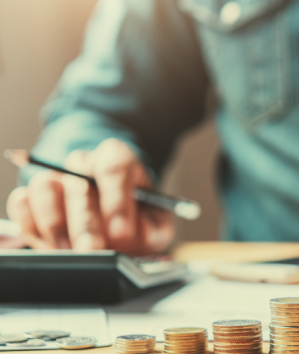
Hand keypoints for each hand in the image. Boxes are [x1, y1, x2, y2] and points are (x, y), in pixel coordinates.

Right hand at [6, 138, 172, 254]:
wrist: (115, 216)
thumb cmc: (136, 218)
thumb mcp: (155, 223)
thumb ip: (152, 227)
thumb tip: (137, 232)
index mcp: (118, 160)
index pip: (114, 166)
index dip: (117, 200)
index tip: (120, 230)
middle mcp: (84, 163)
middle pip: (78, 183)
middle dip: (85, 223)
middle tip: (93, 250)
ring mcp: (56, 176)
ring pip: (44, 186)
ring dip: (56, 225)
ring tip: (71, 252)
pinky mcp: (31, 196)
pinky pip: (21, 202)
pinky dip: (32, 224)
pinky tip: (51, 245)